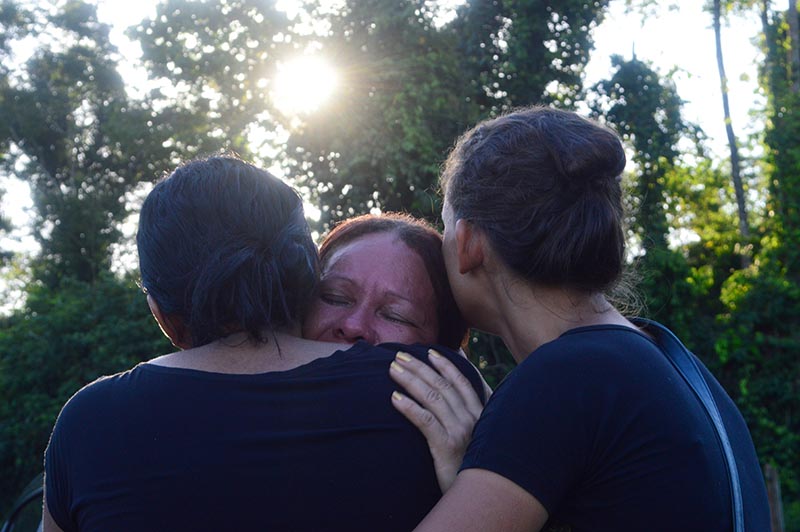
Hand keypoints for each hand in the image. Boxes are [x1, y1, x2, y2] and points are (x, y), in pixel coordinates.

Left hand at [390, 349, 485, 492]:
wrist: (481, 497)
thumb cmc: (476, 467)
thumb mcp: (481, 437)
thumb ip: (475, 415)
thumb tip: (467, 395)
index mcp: (482, 413)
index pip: (462, 381)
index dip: (445, 365)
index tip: (429, 352)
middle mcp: (473, 418)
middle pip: (442, 385)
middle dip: (420, 367)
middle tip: (400, 356)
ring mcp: (460, 431)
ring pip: (432, 397)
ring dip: (410, 380)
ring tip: (393, 370)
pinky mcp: (447, 446)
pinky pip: (425, 421)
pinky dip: (409, 406)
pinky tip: (394, 398)